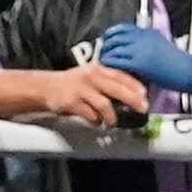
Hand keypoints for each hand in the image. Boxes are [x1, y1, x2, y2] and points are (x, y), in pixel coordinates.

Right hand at [8, 60, 149, 128]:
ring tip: (112, 122)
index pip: (121, 75)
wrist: (47, 87)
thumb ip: (109, 82)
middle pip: (116, 89)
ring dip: (112, 117)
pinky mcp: (72, 102)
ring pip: (104, 105)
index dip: (134, 85)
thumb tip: (134, 94)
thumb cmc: (75, 84)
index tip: (145, 95)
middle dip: (132, 100)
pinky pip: (91, 115)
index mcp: (98, 68)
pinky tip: (96, 121)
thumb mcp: (92, 76)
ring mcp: (81, 89)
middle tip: (142, 109)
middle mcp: (90, 76)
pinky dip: (96, 120)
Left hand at [91, 22, 191, 101]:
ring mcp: (140, 49)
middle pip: (115, 37)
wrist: (187, 71)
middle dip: (105, 44)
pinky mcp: (139, 63)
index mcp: (148, 32)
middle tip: (102, 51)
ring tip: (102, 62)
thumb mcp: (161, 45)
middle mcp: (142, 38)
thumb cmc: (178, 62)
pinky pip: (118, 61)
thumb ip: (147, 43)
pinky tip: (107, 69)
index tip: (107, 39)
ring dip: (106, 55)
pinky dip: (110, 64)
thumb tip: (136, 47)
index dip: (112, 33)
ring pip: (114, 49)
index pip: (123, 28)